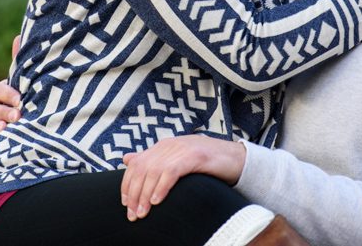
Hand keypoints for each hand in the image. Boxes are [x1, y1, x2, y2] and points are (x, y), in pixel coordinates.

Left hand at [120, 135, 245, 221]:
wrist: (236, 158)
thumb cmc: (207, 164)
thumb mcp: (176, 160)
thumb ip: (153, 160)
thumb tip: (127, 159)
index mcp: (163, 146)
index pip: (137, 164)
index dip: (128, 184)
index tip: (125, 204)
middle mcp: (170, 145)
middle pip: (142, 169)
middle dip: (134, 194)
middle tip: (132, 215)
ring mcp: (182, 149)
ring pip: (154, 171)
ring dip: (145, 195)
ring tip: (142, 213)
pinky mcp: (195, 156)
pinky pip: (172, 172)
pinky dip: (162, 187)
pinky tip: (157, 202)